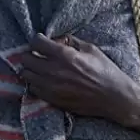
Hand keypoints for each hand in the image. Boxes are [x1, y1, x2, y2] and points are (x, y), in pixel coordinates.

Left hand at [20, 34, 139, 124]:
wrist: (113, 97)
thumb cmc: (105, 71)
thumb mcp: (91, 49)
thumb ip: (71, 41)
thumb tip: (57, 39)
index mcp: (64, 55)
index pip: (36, 42)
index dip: (37, 40)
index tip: (42, 41)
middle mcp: (54, 71)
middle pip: (26, 59)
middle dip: (31, 54)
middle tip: (39, 55)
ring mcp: (51, 87)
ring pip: (26, 75)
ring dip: (31, 69)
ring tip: (40, 68)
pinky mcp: (52, 99)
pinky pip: (33, 89)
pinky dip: (35, 83)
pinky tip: (45, 81)